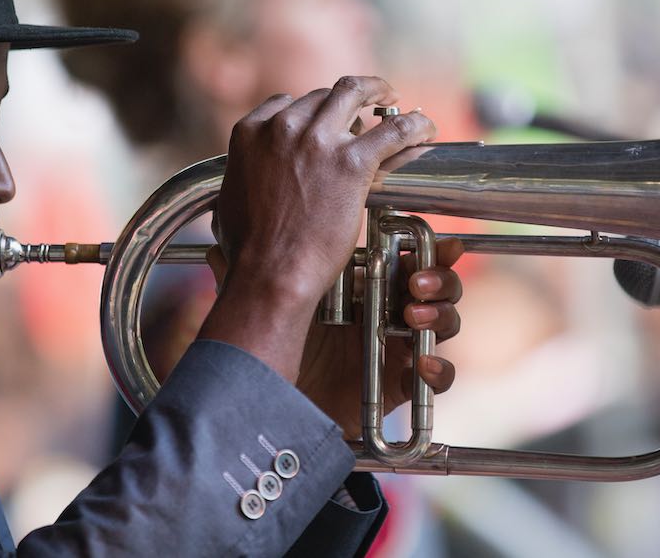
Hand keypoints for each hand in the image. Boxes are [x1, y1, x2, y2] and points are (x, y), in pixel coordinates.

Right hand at [197, 76, 435, 382]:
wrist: (270, 274)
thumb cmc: (248, 251)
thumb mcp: (230, 200)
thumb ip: (243, 179)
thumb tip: (242, 186)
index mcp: (250, 133)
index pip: (287, 102)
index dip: (311, 110)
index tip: (326, 119)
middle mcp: (283, 127)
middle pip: (324, 95)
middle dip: (347, 100)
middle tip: (367, 107)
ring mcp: (318, 141)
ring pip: (356, 92)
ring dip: (378, 91)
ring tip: (392, 99)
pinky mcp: (353, 162)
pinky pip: (395, 129)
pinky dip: (414, 123)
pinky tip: (426, 127)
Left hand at [204, 238, 462, 438]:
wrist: (270, 416)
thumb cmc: (267, 354)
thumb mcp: (256, 312)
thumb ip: (241, 280)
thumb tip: (215, 249)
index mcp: (359, 283)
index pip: (405, 255)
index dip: (427, 246)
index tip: (438, 242)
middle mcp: (383, 310)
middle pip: (434, 284)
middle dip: (438, 277)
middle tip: (415, 283)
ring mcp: (395, 347)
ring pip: (444, 322)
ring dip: (442, 314)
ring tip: (414, 316)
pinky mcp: (399, 386)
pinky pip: (439, 377)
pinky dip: (439, 369)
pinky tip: (421, 363)